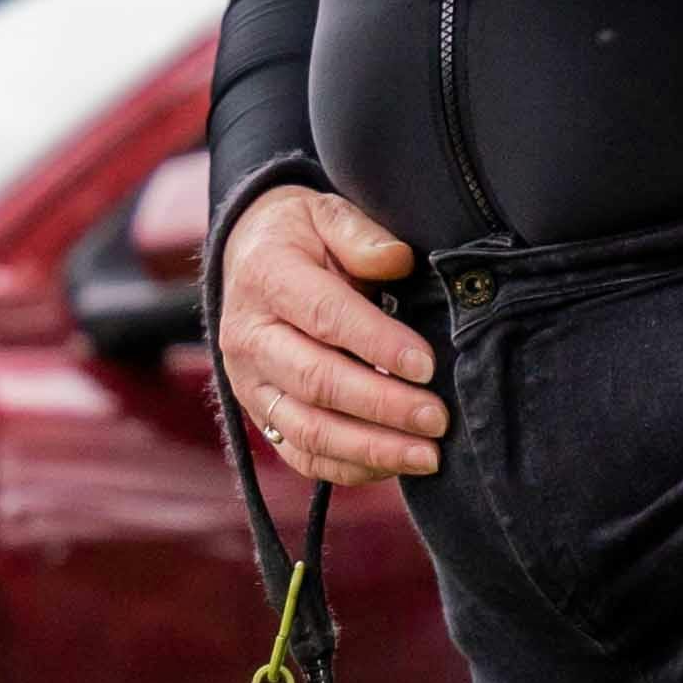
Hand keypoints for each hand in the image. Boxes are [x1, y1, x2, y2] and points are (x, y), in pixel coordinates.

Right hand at [218, 179, 443, 485]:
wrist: (244, 261)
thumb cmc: (299, 236)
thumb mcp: (325, 213)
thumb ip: (360, 235)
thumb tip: (398, 259)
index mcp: (267, 279)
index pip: (326, 318)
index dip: (379, 345)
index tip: (427, 366)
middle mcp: (249, 338)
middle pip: (317, 383)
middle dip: (384, 406)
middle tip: (438, 419)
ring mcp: (250, 384)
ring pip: (308, 430)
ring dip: (371, 449)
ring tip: (427, 456)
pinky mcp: (259, 415)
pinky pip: (301, 455)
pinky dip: (348, 468)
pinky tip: (393, 466)